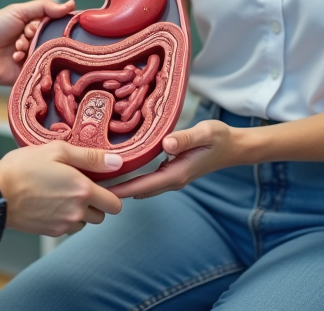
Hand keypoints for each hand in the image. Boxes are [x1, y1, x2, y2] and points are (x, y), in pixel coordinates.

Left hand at [0, 0, 74, 85]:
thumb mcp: (18, 11)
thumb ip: (44, 7)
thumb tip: (71, 4)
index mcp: (34, 26)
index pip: (55, 25)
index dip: (52, 24)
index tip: (41, 25)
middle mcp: (35, 42)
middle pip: (53, 41)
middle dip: (39, 37)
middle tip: (28, 35)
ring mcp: (32, 58)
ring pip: (47, 55)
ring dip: (31, 49)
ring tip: (17, 47)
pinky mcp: (29, 74)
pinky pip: (40, 70)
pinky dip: (28, 61)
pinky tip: (16, 58)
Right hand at [0, 142, 123, 236]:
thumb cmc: (22, 168)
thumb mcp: (57, 151)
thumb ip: (90, 157)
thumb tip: (116, 162)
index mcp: (82, 190)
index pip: (114, 204)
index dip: (111, 194)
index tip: (102, 185)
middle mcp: (77, 211)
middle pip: (101, 215)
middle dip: (95, 203)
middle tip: (78, 185)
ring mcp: (63, 224)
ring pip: (84, 222)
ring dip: (79, 211)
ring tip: (60, 193)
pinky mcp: (50, 231)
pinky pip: (67, 227)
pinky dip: (63, 218)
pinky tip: (49, 202)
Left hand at [109, 120, 242, 199]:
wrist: (234, 146)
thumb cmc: (220, 137)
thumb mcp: (205, 133)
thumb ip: (185, 139)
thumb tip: (165, 144)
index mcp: (177, 173)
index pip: (143, 185)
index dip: (120, 189)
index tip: (99, 190)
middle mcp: (172, 179)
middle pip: (138, 190)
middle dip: (115, 190)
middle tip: (89, 184)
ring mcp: (172, 177)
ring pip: (142, 186)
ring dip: (122, 185)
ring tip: (98, 180)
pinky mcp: (171, 171)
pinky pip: (147, 179)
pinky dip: (132, 178)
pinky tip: (118, 171)